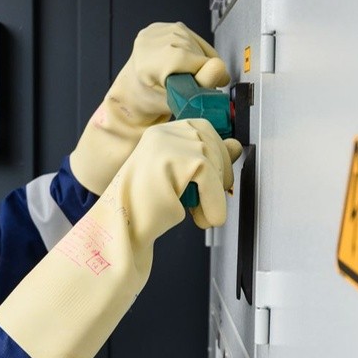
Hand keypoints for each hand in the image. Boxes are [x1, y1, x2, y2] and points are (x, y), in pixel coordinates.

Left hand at [70, 22, 229, 194]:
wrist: (132, 90)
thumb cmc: (149, 100)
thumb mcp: (176, 101)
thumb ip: (199, 85)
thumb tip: (220, 68)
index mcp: (150, 61)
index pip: (196, 61)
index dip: (207, 76)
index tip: (202, 88)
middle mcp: (152, 41)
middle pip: (198, 52)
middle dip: (201, 70)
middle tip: (187, 85)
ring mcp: (157, 31)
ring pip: (198, 45)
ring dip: (199, 62)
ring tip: (182, 75)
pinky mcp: (164, 26)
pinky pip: (194, 37)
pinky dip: (195, 52)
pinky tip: (182, 63)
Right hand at [104, 119, 242, 246]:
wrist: (121, 227)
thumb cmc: (145, 207)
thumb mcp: (180, 178)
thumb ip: (207, 158)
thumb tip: (236, 145)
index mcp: (161, 132)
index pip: (203, 130)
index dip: (215, 157)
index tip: (213, 182)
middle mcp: (163, 132)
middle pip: (212, 142)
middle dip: (218, 176)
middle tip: (207, 203)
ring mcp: (168, 143)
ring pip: (214, 162)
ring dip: (215, 194)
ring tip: (201, 215)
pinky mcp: (176, 160)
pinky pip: (211, 179)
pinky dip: (213, 203)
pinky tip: (205, 218)